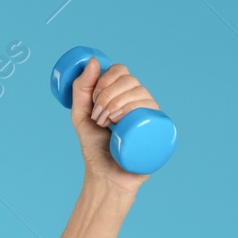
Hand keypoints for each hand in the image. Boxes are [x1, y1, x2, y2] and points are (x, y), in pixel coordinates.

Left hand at [68, 56, 159, 195]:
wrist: (105, 176)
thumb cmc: (95, 148)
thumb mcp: (80, 115)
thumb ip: (81, 89)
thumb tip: (93, 61)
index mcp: (123, 94)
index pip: (121, 71)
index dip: (106, 80)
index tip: (93, 100)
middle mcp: (139, 102)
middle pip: (130, 81)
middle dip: (108, 95)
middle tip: (97, 117)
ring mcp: (149, 115)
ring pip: (141, 93)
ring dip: (117, 103)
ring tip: (106, 124)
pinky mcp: (157, 130)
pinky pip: (153, 110)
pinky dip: (135, 109)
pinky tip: (121, 120)